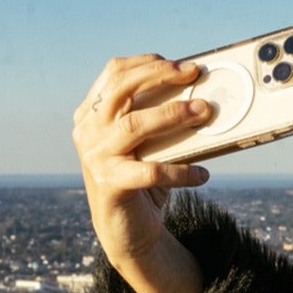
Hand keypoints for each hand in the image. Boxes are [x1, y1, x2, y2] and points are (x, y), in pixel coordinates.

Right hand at [71, 55, 212, 292]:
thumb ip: (161, 120)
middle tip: (195, 75)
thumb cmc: (143, 178)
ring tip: (204, 112)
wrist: (127, 229)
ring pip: (133, 125)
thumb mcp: (149, 143)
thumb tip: (204, 98)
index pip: (114, 73)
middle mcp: (88, 130)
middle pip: (121, 90)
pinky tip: (203, 174)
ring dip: (172, 114)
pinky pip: (149, 172)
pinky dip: (180, 171)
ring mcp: (95, 157)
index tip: (182, 64)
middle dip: (160, 77)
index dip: (147, 63)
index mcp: (93, 113)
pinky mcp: (110, 184)